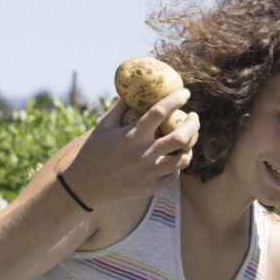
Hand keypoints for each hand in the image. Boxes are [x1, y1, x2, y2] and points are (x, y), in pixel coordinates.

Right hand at [63, 90, 199, 208]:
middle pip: (180, 137)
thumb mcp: (102, 127)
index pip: (160, 112)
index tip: (185, 93)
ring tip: (187, 141)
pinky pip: (173, 176)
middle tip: (194, 117)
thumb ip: (117, 108)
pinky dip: (176, 167)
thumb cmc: (92, 153)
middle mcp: (143, 154)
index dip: (176, 99)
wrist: (85, 187)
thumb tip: (129, 91)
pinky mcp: (149, 188)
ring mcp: (148, 173)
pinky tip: (174, 160)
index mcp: (132, 136)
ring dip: (189, 148)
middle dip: (193, 124)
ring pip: (182, 160)